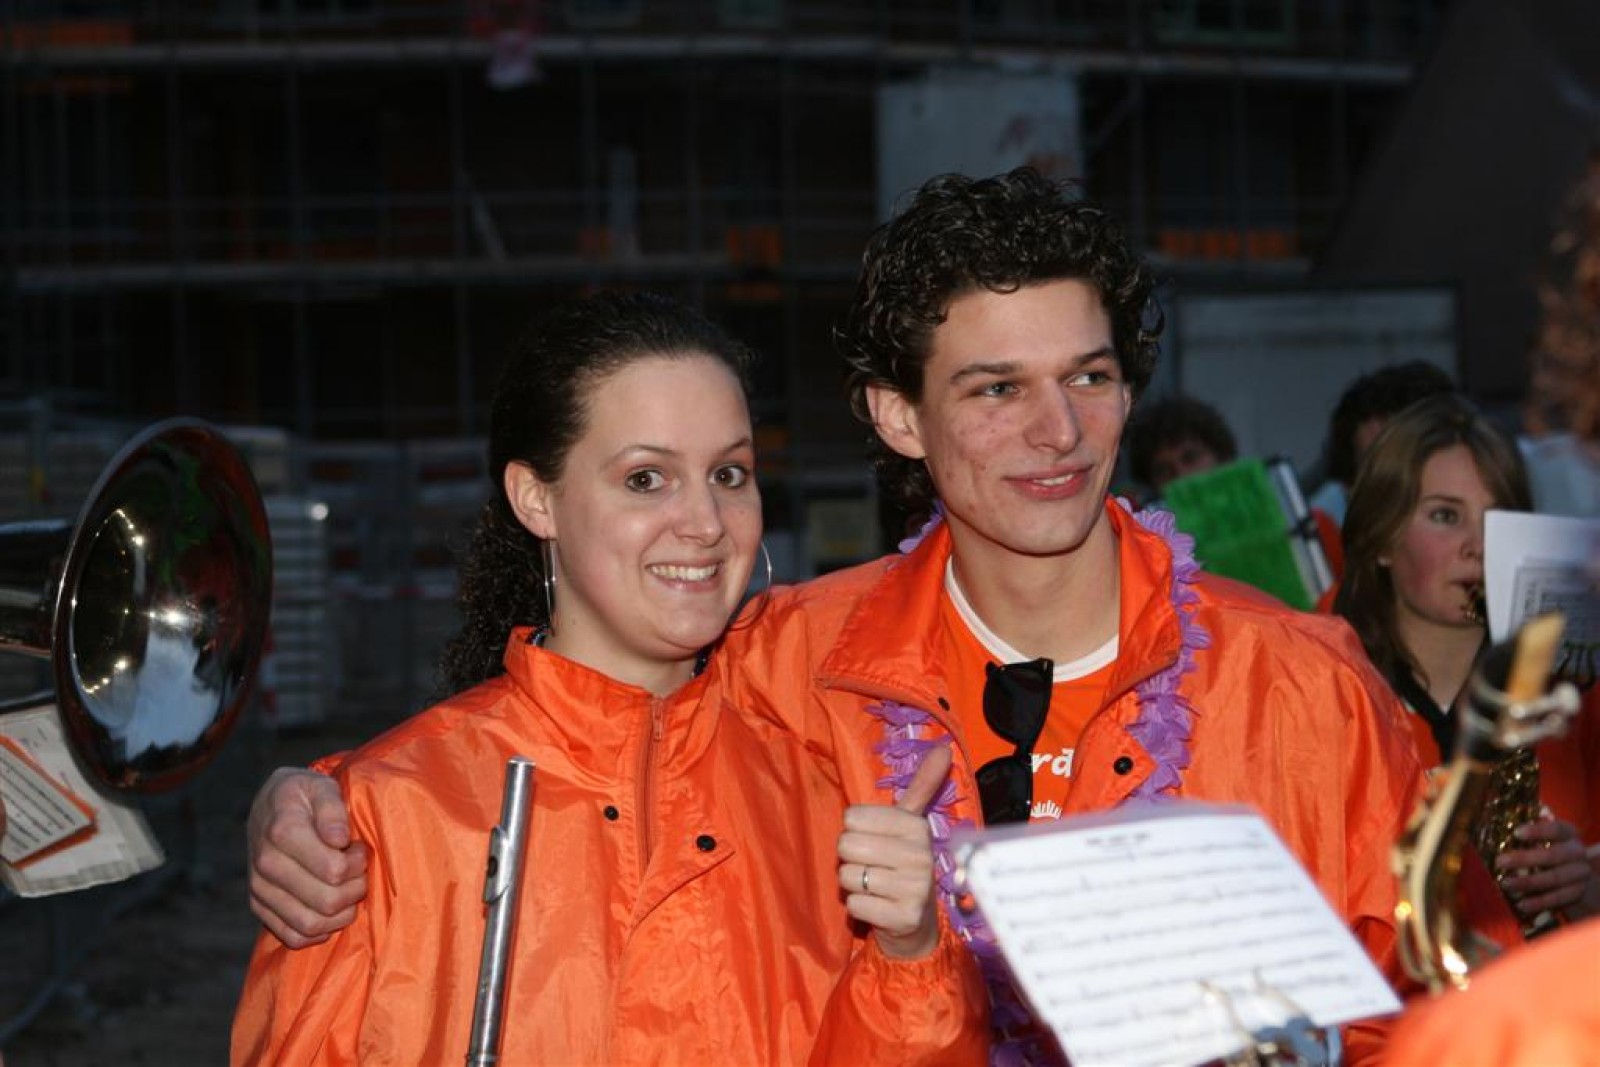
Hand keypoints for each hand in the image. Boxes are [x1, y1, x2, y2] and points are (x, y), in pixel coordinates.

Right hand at [248, 767, 368, 947]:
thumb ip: (332, 808)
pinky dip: (320, 931)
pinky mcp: (258, 906)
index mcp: (282, 832)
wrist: (269, 805)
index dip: (357, 863)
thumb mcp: (321, 786)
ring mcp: (259, 888)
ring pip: (311, 925)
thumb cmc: (304, 794)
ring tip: (348, 889)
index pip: (334, 871)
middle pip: (326, 901)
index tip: (358, 847)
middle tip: (359, 871)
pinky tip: (332, 909)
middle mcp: (266, 864)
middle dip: (355, 889)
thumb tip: (339, 840)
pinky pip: (293, 937)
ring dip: (342, 913)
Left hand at [836, 745, 950, 959]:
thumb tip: (943, 746)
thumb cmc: (903, 866)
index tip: (877, 843)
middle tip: (874, 867)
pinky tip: (878, 907)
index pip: (852, 817)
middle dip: (851, 859)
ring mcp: (914, 888)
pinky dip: (859, 908)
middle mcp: (920, 855)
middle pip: (846, 845)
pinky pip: (854, 904)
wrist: (916, 924)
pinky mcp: (903, 917)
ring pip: (848, 875)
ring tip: (877, 888)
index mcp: (916, 827)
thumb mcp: (911, 825)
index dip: (855, 832)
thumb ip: (921, 786)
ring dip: (854, 885)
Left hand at [1496, 812, 1597, 919]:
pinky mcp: (1578, 893)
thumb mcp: (1544, 835)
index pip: (1556, 829)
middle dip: (1525, 858)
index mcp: (1569, 833)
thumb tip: (1512, 808)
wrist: (1576, 875)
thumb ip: (1532, 824)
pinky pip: (1559, 899)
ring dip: (1528, 882)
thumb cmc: (1550, 847)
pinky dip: (1539, 902)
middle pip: (1553, 856)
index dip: (1538, 830)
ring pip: (1555, 878)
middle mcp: (1578, 852)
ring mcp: (1580, 874)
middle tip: (1500, 861)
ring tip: (1505, 883)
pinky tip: (1521, 904)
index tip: (1516, 832)